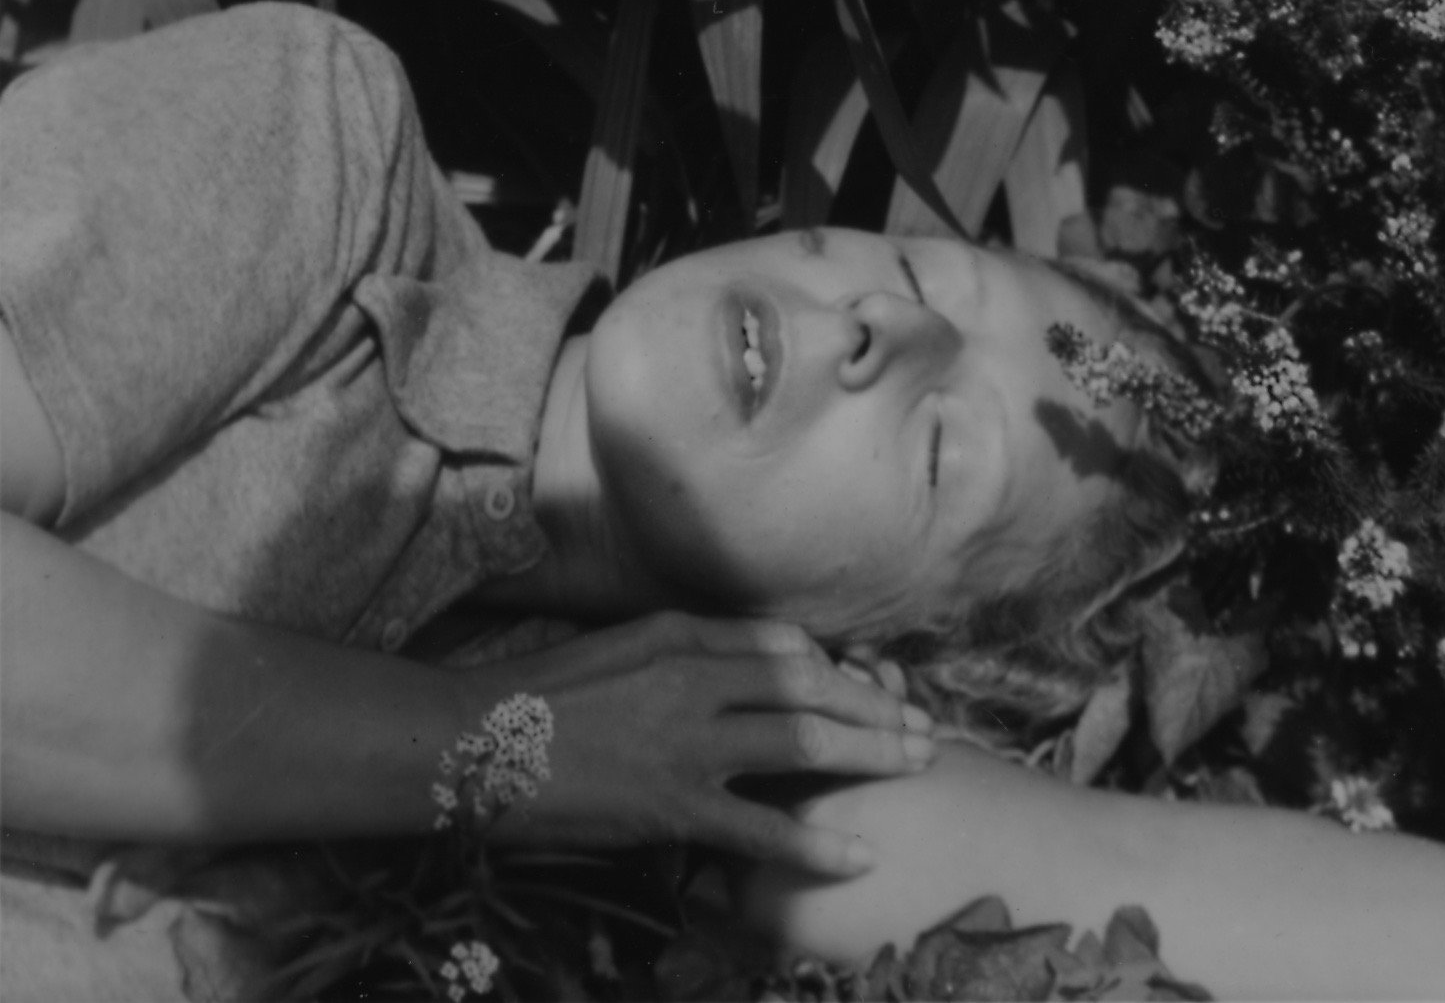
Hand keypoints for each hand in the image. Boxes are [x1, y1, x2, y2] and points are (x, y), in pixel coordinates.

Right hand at [453, 611, 934, 875]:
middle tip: (924, 728)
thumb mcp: (624, 645)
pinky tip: (859, 853)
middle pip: (811, 686)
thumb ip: (692, 645)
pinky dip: (815, 840)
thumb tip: (759, 656)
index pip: (788, 646)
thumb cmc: (544, 695)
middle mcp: (697, 679)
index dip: (842, 668)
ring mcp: (688, 743)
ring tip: (915, 766)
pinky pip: (761, 824)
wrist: (476, 745)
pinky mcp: (672, 806)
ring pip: (802, 739)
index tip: (878, 689)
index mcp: (685, 637)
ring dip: (868, 754)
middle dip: (877, 708)